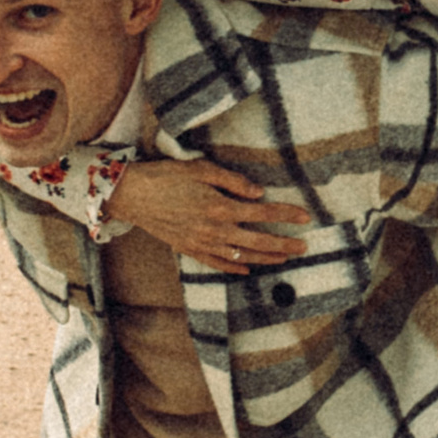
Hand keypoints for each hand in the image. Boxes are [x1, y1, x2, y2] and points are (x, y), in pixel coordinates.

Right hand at [114, 156, 309, 272]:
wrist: (131, 195)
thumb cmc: (166, 176)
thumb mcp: (201, 169)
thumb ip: (232, 181)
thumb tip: (259, 194)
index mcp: (220, 207)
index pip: (262, 214)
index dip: (286, 216)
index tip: (305, 218)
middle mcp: (214, 229)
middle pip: (258, 240)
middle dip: (283, 244)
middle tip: (303, 246)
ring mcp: (202, 243)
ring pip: (241, 255)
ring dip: (265, 258)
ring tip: (284, 258)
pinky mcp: (189, 249)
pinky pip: (217, 263)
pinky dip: (234, 267)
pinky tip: (246, 268)